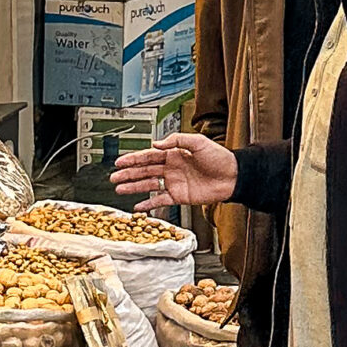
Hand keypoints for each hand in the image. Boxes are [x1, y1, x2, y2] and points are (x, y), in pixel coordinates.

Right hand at [109, 132, 238, 209]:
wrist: (233, 177)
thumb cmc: (219, 157)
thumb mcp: (198, 142)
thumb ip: (176, 140)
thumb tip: (156, 143)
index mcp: (174, 153)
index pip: (149, 155)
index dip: (133, 159)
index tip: (120, 162)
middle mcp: (171, 168)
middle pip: (145, 170)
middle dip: (128, 173)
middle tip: (113, 177)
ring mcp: (174, 182)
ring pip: (149, 184)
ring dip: (134, 187)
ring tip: (119, 189)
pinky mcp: (180, 196)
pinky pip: (160, 200)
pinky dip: (149, 203)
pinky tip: (137, 206)